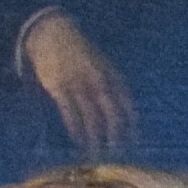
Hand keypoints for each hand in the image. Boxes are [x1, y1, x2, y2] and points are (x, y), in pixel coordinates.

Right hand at [16, 8, 135, 149]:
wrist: (52, 34)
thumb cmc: (80, 53)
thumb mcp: (102, 64)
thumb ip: (112, 85)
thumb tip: (124, 110)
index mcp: (111, 75)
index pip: (127, 104)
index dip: (131, 124)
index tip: (134, 142)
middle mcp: (97, 81)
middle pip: (111, 113)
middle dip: (115, 134)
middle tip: (116, 152)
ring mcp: (78, 84)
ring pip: (90, 116)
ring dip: (94, 136)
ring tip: (96, 152)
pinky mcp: (59, 87)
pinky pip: (70, 112)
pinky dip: (75, 127)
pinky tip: (78, 139)